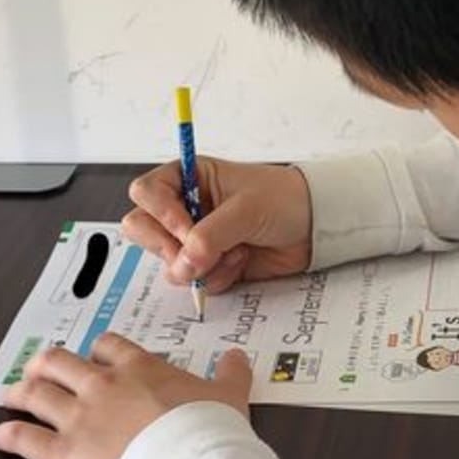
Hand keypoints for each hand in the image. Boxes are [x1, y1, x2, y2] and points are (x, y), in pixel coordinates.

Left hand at [0, 333, 253, 458]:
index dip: (97, 351)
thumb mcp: (229, 396)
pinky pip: (27, 439)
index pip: (108, 346)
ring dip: (20, 393)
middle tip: (40, 371)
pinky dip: (10, 435)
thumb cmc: (211, 432)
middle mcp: (102, 385)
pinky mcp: (64, 453)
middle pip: (61, 362)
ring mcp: (80, 417)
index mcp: (139, 368)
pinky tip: (1, 435)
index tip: (95, 359)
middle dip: (47, 365)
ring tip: (10, 396)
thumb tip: (237, 356)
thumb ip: (230, 374)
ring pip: (36, 394)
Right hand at [123, 156, 312, 293]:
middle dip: (168, 247)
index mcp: (187, 177)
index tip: (186, 229)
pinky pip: (194, 280)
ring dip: (201, 264)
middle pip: (143, 229)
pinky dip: (217, 276)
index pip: (146, 193)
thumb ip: (210, 236)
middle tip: (197, 254)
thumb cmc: (284, 200)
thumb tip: (183, 265)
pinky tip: (242, 261)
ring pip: (168, 262)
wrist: (316, 227)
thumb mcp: (245, 209)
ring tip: (236, 251)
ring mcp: (194, 239)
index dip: (160, 213)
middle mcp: (184, 207)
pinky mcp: (208, 264)